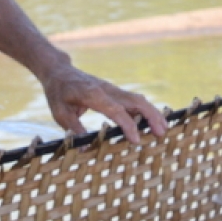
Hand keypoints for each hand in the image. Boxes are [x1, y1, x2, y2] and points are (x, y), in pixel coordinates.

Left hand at [42, 66, 168, 144]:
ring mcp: (112, 89)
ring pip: (138, 99)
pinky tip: (153, 122)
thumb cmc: (58, 93)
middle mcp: (106, 89)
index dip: (127, 125)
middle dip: (151, 116)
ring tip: (163, 129)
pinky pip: (133, 100)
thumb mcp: (60, 113)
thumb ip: (74, 130)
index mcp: (92, 94)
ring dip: (152, 113)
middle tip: (162, 133)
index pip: (115, 110)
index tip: (136, 140)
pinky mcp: (114, 91)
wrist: (60, 72)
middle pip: (135, 100)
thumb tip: (85, 149)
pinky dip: (145, 110)